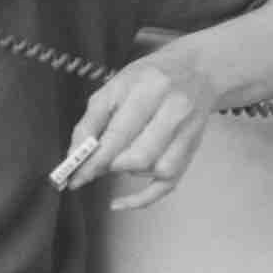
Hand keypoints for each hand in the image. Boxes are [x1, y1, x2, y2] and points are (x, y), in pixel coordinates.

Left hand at [61, 48, 217, 209]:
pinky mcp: (193, 149)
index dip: (94, 160)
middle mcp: (174, 109)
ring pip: (153, 170)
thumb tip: (75, 154)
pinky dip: (142, 198)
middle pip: (138, 156)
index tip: (75, 176)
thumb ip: (92, 119)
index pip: (118, 134)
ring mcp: (187, 132)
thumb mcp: (115, 85)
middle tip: (93, 166)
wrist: (198, 69)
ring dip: (127, 171)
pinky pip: (168, 184)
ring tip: (118, 158)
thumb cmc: (150, 76)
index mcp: (149, 87)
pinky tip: (121, 202)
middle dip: (109, 166)